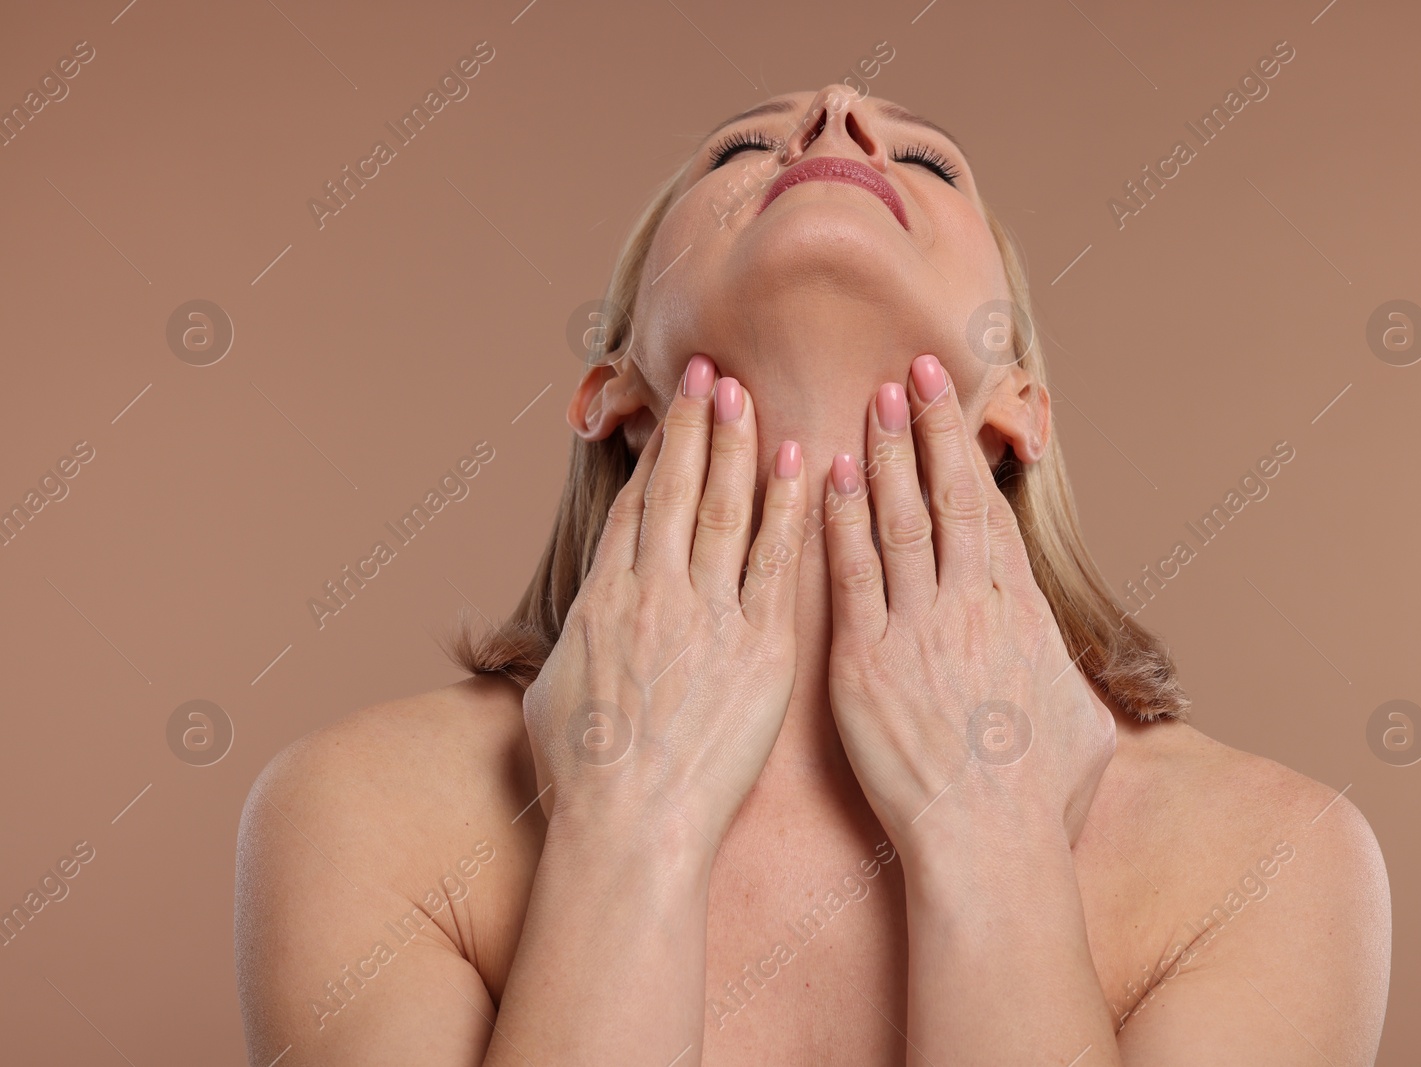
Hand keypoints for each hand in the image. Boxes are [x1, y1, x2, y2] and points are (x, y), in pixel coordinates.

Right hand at [523, 354, 809, 853]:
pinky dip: (785, 509)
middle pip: (673, 491)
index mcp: (603, 602)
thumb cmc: (584, 782)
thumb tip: (575, 631)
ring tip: (744, 393)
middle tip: (709, 371)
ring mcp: (707, 617)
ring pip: (721, 510)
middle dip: (692, 426)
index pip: (633, 509)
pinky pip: (775, 563)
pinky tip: (798, 464)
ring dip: (733, 446)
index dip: (653, 457)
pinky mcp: (760, 649)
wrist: (631, 830)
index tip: (668, 417)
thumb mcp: (551, 699)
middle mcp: (652, 595)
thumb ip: (571, 647)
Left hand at [822, 353, 1115, 866]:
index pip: (987, 512)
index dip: (963, 452)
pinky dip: (839, 522)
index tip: (948, 403)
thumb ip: (1070, 680)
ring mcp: (917, 628)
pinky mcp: (866, 661)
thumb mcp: (1084, 728)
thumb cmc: (1039, 800)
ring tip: (870, 400)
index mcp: (1020, 614)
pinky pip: (850, 575)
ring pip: (897, 520)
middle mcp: (971, 605)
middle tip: (908, 370)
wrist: (989, 845)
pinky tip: (828, 478)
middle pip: (946, 497)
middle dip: (926, 428)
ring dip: (883, 455)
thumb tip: (1076, 672)